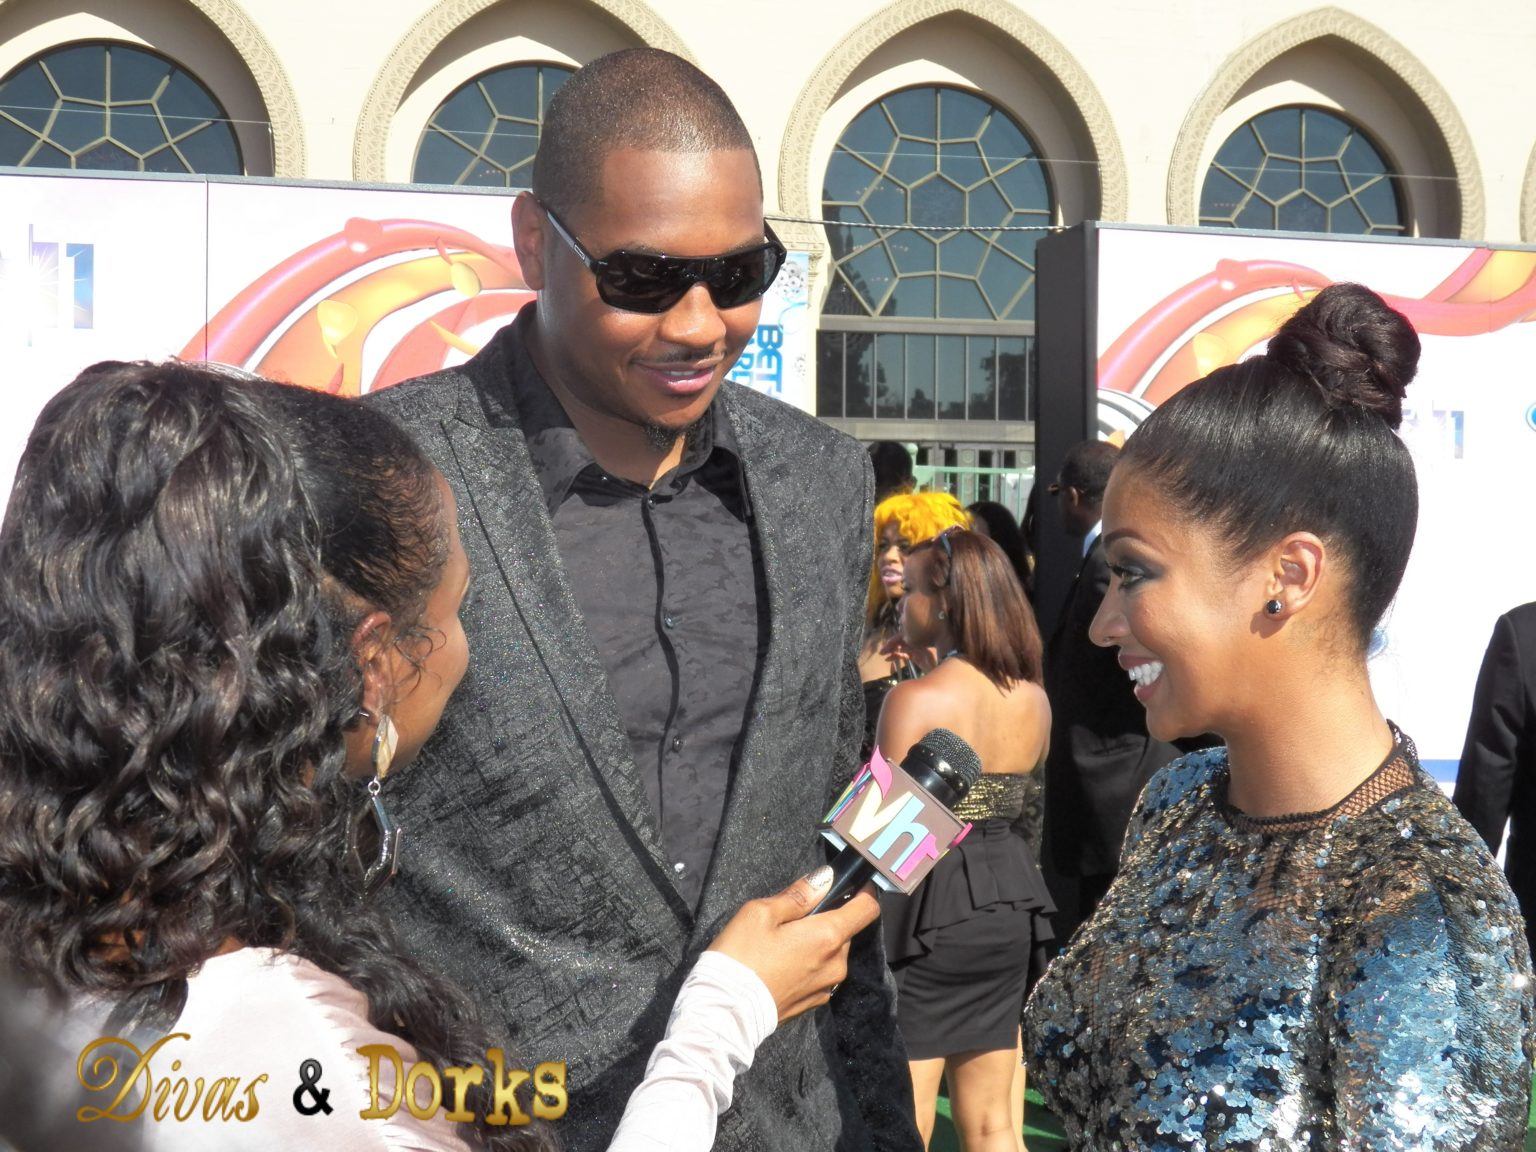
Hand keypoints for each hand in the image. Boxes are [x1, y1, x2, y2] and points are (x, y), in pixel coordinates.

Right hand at [707, 866, 879, 1024]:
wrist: (725, 1012)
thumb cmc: (741, 956)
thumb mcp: (761, 912)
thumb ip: (798, 895)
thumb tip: (825, 879)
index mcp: (828, 937)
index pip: (867, 909)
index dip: (864, 892)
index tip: (852, 884)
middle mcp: (836, 964)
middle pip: (846, 931)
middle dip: (827, 918)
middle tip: (794, 917)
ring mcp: (827, 987)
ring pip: (832, 953)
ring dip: (817, 943)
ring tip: (782, 943)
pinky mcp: (814, 1004)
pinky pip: (821, 974)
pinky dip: (809, 964)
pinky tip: (782, 964)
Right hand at [878, 634, 937, 673]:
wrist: (948, 667)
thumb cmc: (940, 658)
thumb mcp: (929, 652)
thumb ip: (917, 645)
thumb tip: (905, 639)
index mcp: (920, 636)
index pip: (904, 635)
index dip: (895, 640)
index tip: (887, 646)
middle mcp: (918, 640)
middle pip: (902, 640)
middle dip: (891, 645)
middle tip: (882, 652)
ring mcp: (918, 648)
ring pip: (902, 647)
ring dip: (893, 650)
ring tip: (883, 655)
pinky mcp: (917, 657)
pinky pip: (904, 654)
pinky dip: (896, 656)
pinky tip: (889, 659)